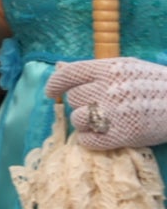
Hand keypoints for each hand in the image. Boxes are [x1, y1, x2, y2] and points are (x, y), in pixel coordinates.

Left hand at [48, 57, 166, 150]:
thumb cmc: (157, 85)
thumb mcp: (128, 68)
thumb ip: (95, 69)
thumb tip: (60, 67)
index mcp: (109, 69)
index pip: (68, 74)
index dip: (55, 84)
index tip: (52, 93)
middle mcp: (108, 89)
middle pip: (73, 99)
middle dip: (82, 105)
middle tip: (100, 107)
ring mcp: (113, 113)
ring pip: (77, 120)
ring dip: (86, 124)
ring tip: (105, 122)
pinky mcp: (121, 135)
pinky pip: (87, 141)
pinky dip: (91, 141)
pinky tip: (103, 137)